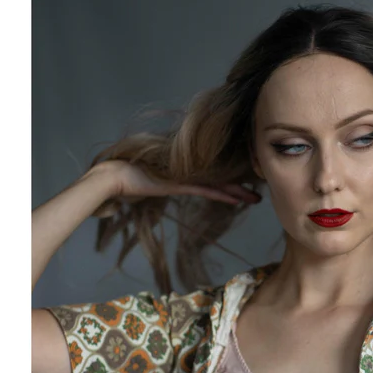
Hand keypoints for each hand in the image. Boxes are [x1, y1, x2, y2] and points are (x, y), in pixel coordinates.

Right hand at [87, 160, 261, 217]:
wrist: (112, 176)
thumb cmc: (124, 183)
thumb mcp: (146, 188)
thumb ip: (153, 191)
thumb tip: (148, 197)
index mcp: (182, 174)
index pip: (212, 178)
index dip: (230, 183)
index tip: (245, 188)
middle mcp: (187, 173)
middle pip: (221, 179)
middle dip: (242, 186)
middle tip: (260, 193)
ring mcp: (184, 177)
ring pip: (218, 184)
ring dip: (239, 192)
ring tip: (257, 198)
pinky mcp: (180, 183)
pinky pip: (207, 190)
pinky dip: (224, 195)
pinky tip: (238, 199)